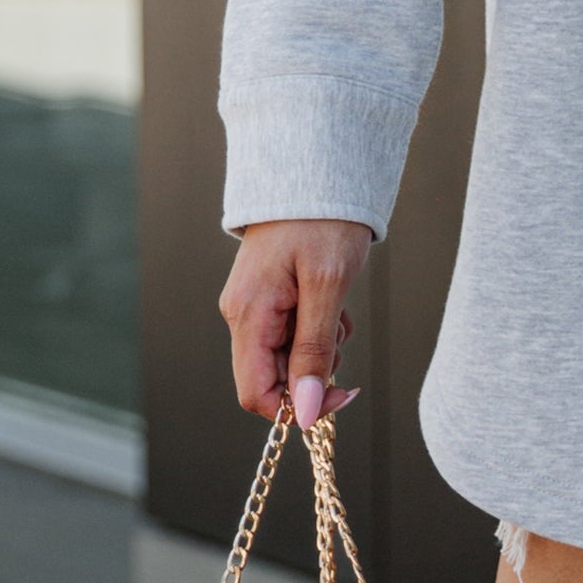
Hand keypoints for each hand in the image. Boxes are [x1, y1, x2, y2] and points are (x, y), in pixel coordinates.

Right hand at [219, 219, 372, 425]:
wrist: (318, 168)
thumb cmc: (323, 220)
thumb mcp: (327, 286)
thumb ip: (314, 350)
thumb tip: (304, 413)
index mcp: (248, 315)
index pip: (256, 393)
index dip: (296, 407)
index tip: (338, 396)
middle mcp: (243, 314)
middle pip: (273, 376)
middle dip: (313, 369)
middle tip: (340, 332)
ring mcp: (254, 305)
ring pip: (287, 355)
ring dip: (320, 346)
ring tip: (337, 306)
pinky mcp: (270, 295)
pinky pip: (293, 331)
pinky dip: (319, 326)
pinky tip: (332, 299)